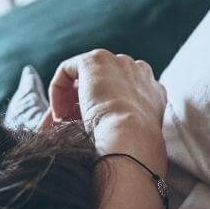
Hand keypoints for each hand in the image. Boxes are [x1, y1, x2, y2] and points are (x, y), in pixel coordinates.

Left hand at [37, 49, 167, 162]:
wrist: (130, 137)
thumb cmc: (125, 148)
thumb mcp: (121, 139)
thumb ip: (107, 130)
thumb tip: (76, 134)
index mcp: (152, 93)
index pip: (122, 93)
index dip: (99, 111)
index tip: (87, 132)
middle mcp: (139, 73)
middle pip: (102, 84)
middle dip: (81, 104)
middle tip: (70, 128)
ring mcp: (120, 62)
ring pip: (84, 78)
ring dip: (69, 100)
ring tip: (65, 124)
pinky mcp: (97, 59)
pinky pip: (67, 70)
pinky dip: (57, 91)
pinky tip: (60, 114)